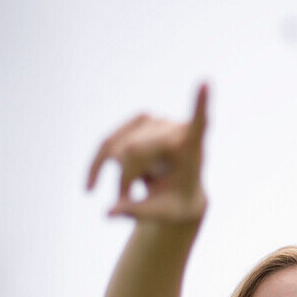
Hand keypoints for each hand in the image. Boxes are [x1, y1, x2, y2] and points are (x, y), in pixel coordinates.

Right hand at [86, 84, 208, 221]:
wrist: (176, 195)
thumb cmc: (178, 204)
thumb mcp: (164, 214)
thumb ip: (140, 213)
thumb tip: (109, 212)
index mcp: (194, 148)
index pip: (198, 125)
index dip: (200, 105)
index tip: (206, 83)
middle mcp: (175, 128)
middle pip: (134, 149)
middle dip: (125, 180)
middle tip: (129, 200)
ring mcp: (156, 122)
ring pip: (117, 148)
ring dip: (116, 176)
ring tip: (126, 194)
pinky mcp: (137, 123)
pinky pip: (107, 143)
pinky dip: (96, 166)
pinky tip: (90, 186)